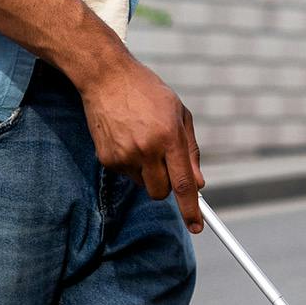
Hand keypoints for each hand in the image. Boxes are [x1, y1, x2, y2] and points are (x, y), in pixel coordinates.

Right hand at [76, 51, 204, 232]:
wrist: (106, 77)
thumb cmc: (147, 93)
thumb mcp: (179, 113)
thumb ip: (191, 150)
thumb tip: (198, 184)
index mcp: (169, 136)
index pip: (183, 183)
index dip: (191, 209)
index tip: (197, 227)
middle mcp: (147, 149)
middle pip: (160, 192)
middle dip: (165, 187)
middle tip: (163, 164)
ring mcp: (124, 155)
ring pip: (142, 184)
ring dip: (147, 171)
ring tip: (141, 140)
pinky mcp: (107, 159)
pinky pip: (125, 175)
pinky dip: (130, 163)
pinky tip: (126, 138)